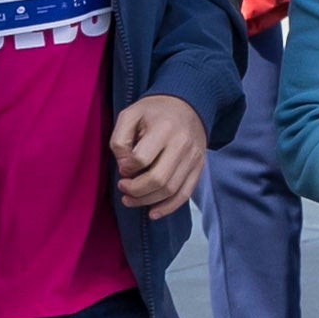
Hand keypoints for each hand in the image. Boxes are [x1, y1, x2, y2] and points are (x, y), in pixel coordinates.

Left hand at [110, 94, 206, 216]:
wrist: (188, 104)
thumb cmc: (154, 111)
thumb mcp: (130, 115)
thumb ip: (120, 139)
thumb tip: (125, 168)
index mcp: (164, 128)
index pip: (142, 158)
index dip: (127, 168)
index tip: (122, 167)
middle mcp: (182, 145)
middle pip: (157, 179)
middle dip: (135, 190)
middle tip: (122, 188)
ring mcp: (193, 158)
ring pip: (170, 190)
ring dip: (147, 201)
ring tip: (130, 200)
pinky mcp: (198, 167)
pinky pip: (185, 194)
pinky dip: (168, 207)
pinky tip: (153, 213)